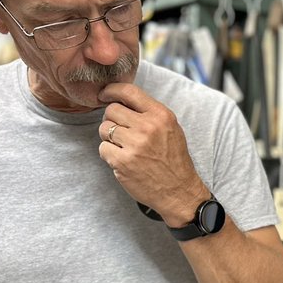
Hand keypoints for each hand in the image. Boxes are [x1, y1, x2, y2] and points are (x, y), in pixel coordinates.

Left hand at [98, 82, 207, 225]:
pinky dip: (109, 154)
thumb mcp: (170, 128)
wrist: (179, 191)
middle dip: (112, 119)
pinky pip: (103, 148)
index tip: (105, 94)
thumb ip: (148, 112)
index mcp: (161, 115)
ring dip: (109, 137)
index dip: (111, 90)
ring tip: (123, 146)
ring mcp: (134, 145)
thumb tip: (120, 99)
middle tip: (121, 131)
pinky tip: (122, 159)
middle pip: (111, 110)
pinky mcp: (122, 162)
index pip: (129, 92)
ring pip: (104, 128)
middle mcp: (148, 128)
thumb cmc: (173, 159)